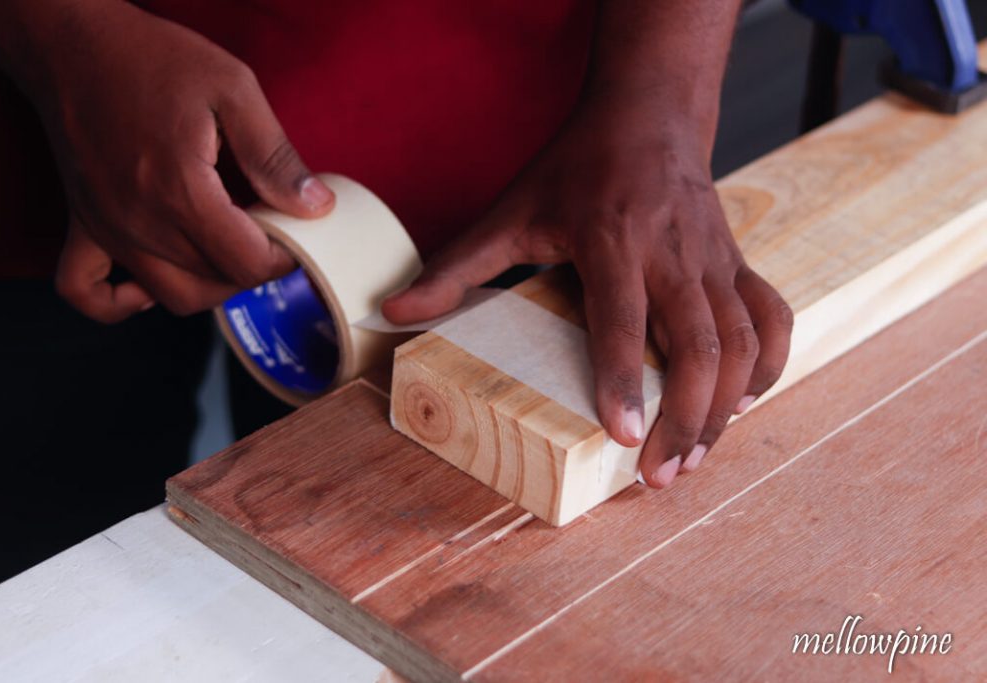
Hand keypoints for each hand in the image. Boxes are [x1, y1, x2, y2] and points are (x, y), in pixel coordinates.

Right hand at [27, 2, 333, 321]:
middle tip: (268, 236)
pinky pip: (87, 292)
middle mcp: (140, 223)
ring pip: (170, 297)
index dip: (283, 260)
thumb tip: (314, 206)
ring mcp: (107, 230)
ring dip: (210, 287)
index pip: (247, 264)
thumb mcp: (233, 90)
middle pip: (216, 284)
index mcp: (181, 192)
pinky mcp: (82, 226)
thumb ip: (274, 156)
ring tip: (228, 253)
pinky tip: (152, 284)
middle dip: (253, 269)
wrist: (75, 45)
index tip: (295, 237)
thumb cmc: (152, 60)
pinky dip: (122, 303)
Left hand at [382, 99, 792, 487]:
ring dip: (726, 407)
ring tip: (697, 457)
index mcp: (610, 239)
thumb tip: (393, 312)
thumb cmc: (576, 166)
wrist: (648, 113)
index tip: (627, 439)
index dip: (625, 380)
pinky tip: (743, 403)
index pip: (622, 320)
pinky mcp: (738, 262)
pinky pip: (772, 319)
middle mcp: (671, 252)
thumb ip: (455, 267)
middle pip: (699, 345)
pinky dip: (768, 367)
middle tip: (662, 477)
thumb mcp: (510, 210)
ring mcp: (714, 258)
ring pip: (741, 342)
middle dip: (688, 418)